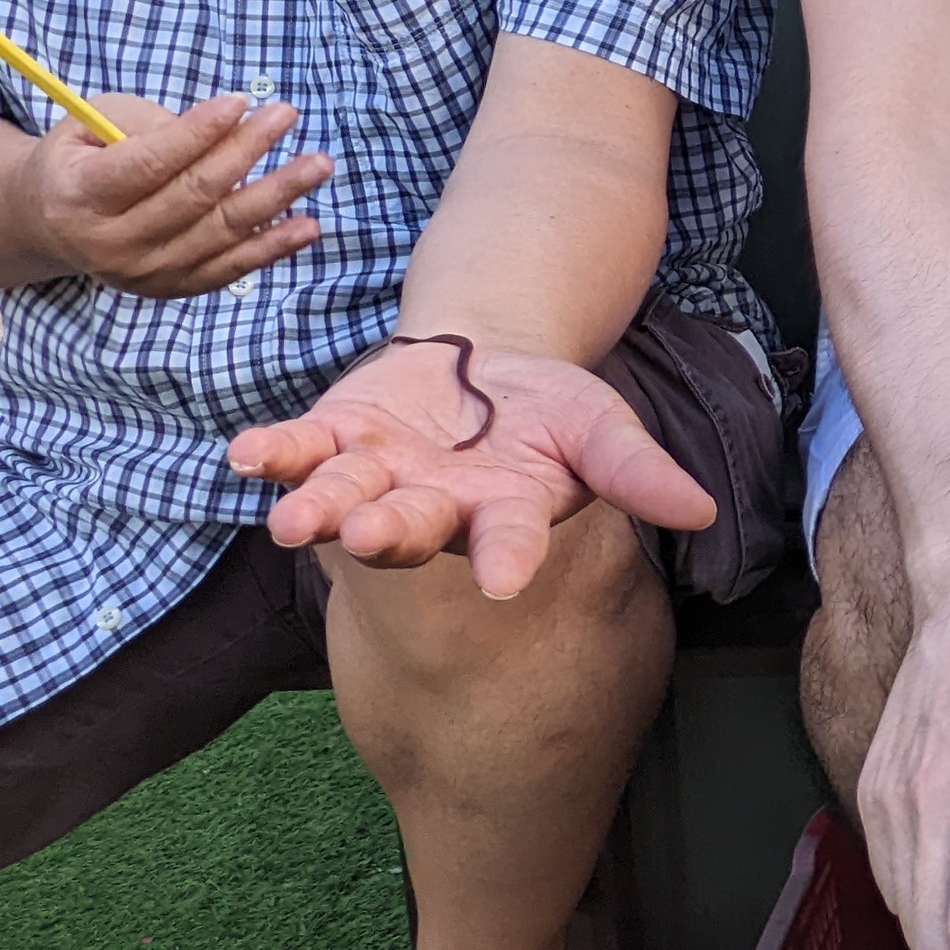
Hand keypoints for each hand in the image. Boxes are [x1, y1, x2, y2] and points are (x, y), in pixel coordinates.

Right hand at [16, 94, 332, 297]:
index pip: (148, 163)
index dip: (197, 132)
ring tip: (318, 166)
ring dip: (276, 198)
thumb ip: (151, 127)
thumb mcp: (94, 124)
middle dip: (246, 151)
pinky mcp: (170, 288)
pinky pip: (229, 268)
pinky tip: (307, 225)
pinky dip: (272, 248)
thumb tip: (226, 130)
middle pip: (192, 196)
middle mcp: (109, 243)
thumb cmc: (82, 157)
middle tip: (286, 115)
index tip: (240, 101)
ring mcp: (141, 273)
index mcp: (79, 195)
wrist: (50, 222)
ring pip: (219, 233)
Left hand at [231, 340, 714, 599]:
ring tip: (291, 522)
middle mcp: (434, 508)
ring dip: (318, 507)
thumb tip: (703, 510)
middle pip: (411, 529)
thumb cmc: (549, 413)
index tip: (506, 583)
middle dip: (391, 533)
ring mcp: (378, 476)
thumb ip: (639, 472)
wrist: (484, 367)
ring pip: (344, 498)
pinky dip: (274, 453)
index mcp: (503, 515)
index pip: (509, 543)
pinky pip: (298, 450)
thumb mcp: (602, 430)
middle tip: (372, 536)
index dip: (509, 560)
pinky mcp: (336, 436)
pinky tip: (246, 455)